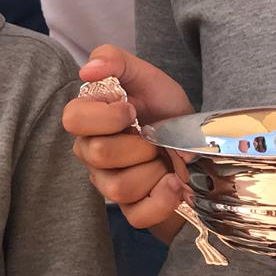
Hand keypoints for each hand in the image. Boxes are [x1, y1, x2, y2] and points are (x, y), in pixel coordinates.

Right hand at [63, 44, 192, 230]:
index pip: (72, 120)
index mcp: (89, 122)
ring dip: (154, 170)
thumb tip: (87, 69)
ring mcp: (108, 185)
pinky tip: (174, 184)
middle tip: (153, 138)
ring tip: (164, 160)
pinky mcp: (132, 211)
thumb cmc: (168, 112)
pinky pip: (137, 215)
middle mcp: (91, 155)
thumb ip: (115, 61)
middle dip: (138, 144)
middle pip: (98, 154)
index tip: (132, 111)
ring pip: (119, 187)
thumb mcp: (148, 78)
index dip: (106, 116)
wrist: (202, 146)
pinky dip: (163, 199)